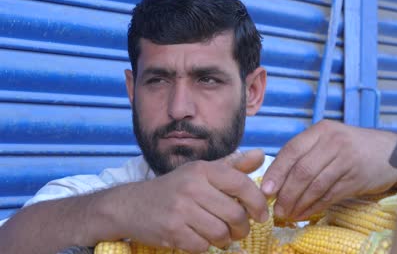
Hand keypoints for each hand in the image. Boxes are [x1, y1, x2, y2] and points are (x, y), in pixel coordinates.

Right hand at [103, 149, 267, 252]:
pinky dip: (205, 247)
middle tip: (239, 230)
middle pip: (235, 214)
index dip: (257, 202)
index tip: (261, 215)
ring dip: (225, 240)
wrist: (131, 205)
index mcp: (202, 169)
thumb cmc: (175, 188)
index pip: (241, 184)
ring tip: (220, 235)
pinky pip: (202, 246)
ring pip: (220, 233)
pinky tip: (199, 239)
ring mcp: (180, 209)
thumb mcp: (202, 172)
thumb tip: (262, 155)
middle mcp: (191, 186)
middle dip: (242, 228)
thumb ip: (233, 166)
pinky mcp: (171, 230)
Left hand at [260, 120, 396, 220]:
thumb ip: (305, 154)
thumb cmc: (351, 146)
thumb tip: (275, 181)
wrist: (391, 152)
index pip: (292, 150)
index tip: (266, 190)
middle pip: (302, 171)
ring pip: (315, 186)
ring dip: (298, 203)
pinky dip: (315, 207)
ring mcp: (347, 160)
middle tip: (276, 209)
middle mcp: (333, 142)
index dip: (276, 172)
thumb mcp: (328, 140)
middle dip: (286, 193)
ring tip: (287, 214)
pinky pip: (330, 196)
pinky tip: (304, 214)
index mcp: (321, 130)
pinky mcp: (357, 179)